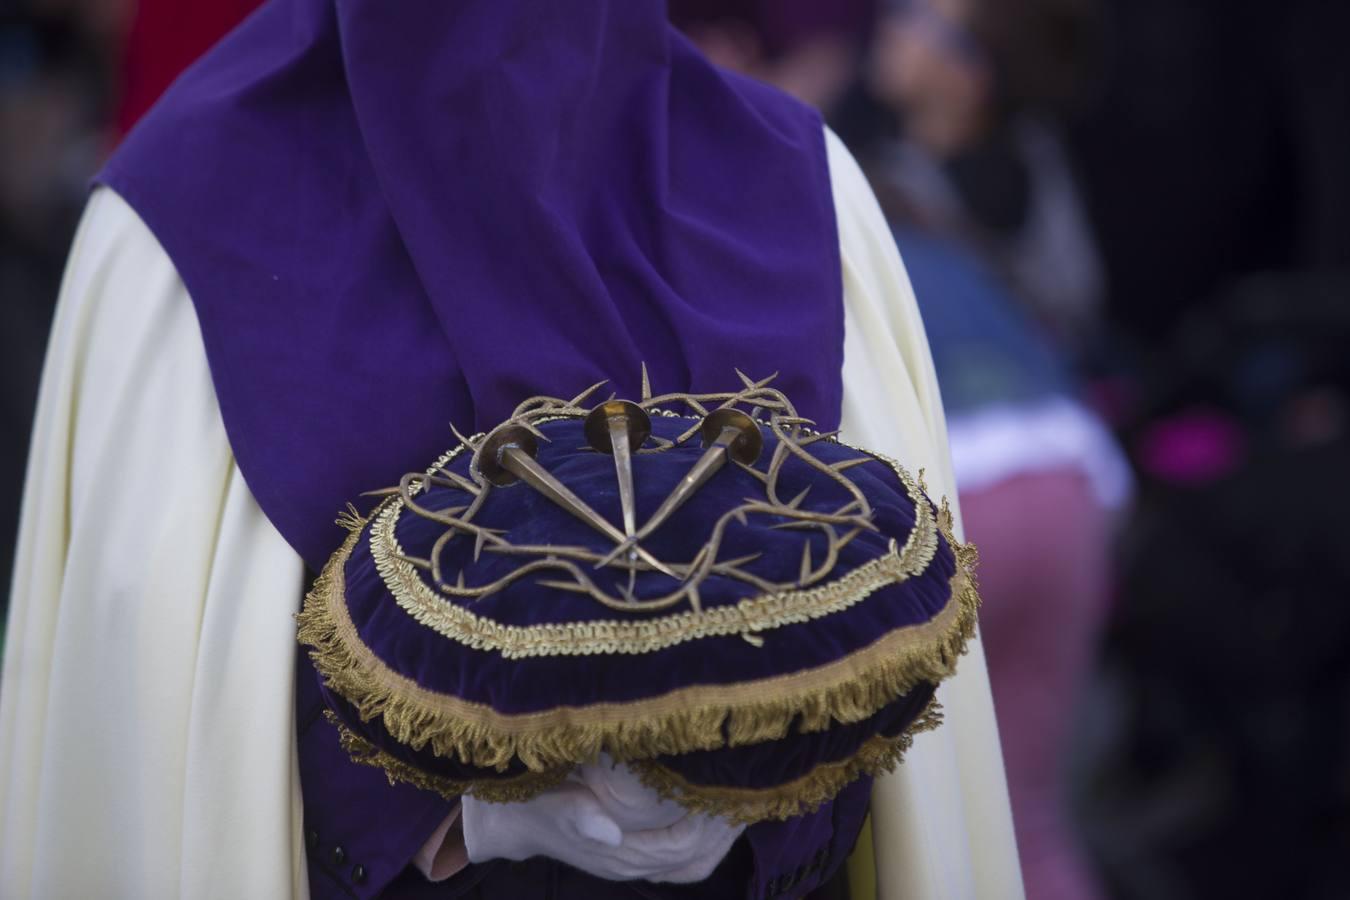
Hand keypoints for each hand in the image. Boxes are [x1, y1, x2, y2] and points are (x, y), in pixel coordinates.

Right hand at [461, 758, 744, 882]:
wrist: (519, 821)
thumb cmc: (538, 805)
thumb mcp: (554, 805)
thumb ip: (581, 817)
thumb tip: (611, 832)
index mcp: (620, 854)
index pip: (681, 847)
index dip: (705, 822)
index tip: (723, 789)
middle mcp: (633, 865)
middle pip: (694, 857)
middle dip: (718, 828)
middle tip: (741, 791)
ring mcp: (634, 863)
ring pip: (691, 860)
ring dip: (713, 836)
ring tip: (734, 801)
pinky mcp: (633, 854)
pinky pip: (680, 859)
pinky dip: (700, 841)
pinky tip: (710, 814)